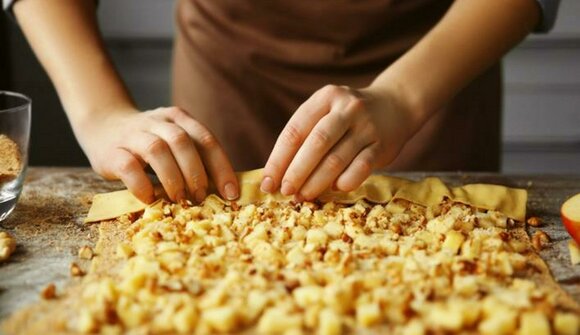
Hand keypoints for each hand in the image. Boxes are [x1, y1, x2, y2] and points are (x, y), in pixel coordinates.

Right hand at [77, 107, 238, 203]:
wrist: (103, 126)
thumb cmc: (149, 144)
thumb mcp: (174, 143)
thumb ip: (194, 159)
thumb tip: (222, 193)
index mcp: (179, 119)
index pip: (206, 140)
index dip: (221, 168)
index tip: (231, 193)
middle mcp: (158, 122)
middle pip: (183, 142)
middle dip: (196, 173)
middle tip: (200, 197)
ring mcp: (133, 134)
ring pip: (157, 150)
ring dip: (172, 178)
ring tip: (179, 200)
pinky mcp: (111, 151)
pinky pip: (128, 166)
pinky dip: (142, 185)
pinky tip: (149, 199)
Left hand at [261, 85, 418, 199]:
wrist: (395, 106)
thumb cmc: (347, 118)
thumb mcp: (326, 112)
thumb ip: (305, 137)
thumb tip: (277, 176)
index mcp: (325, 97)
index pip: (295, 130)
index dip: (278, 159)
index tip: (267, 182)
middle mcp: (347, 108)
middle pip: (316, 144)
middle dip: (296, 172)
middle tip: (284, 192)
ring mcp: (367, 126)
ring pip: (336, 159)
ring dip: (316, 182)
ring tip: (302, 197)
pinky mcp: (382, 145)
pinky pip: (361, 168)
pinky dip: (344, 182)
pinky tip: (333, 190)